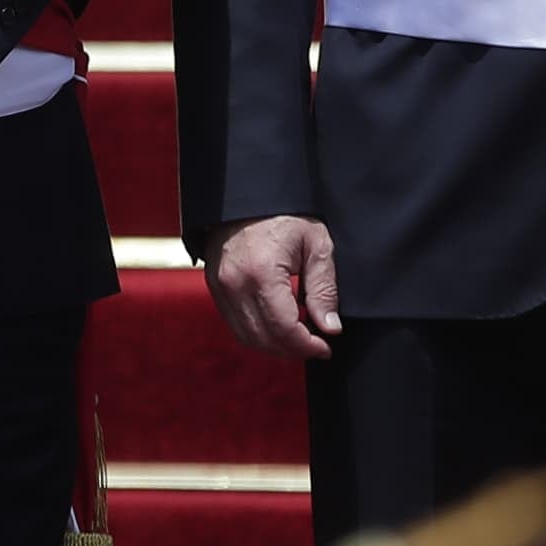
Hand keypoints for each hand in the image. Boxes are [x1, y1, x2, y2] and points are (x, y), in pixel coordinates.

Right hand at [208, 215, 341, 360]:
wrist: (246, 195)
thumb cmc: (286, 215)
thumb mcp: (316, 246)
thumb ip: (324, 289)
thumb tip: (330, 328)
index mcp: (262, 273)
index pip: (283, 328)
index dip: (307, 345)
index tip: (326, 348)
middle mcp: (234, 284)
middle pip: (263, 337)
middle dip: (293, 350)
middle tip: (317, 348)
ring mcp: (219, 286)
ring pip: (246, 336)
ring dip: (274, 346)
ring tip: (299, 340)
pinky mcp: (214, 286)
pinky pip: (234, 323)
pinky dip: (258, 333)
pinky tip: (278, 327)